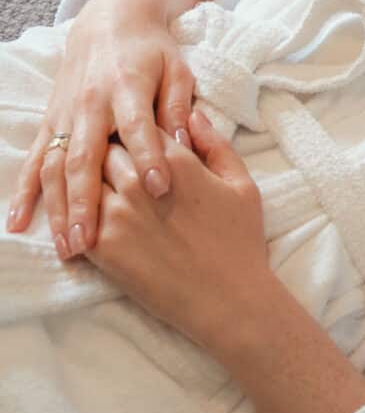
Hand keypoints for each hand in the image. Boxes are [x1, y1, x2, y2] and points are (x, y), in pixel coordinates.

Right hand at [8, 0, 207, 258]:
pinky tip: (18, 222)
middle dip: (86, 201)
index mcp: (128, 88)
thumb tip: (186, 143)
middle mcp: (91, 104)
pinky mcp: (50, 121)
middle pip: (85, 157)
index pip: (138, 127)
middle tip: (91, 241)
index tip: (161, 190)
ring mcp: (65, 115)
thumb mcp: (177, 69)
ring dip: (57, 207)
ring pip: (55, 166)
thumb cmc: (153, 51)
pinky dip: (25, 191)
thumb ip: (179, 106)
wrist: (111, 20)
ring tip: (66, 245)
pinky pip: (34, 160)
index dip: (150, 156)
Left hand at [86, 111, 272, 354]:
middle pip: (104, 147)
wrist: (227, 298)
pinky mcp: (101, 246)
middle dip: (108, 149)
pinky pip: (74, 217)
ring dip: (89, 180)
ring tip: (99, 188)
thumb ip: (215, 144)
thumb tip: (191, 115)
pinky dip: (77, 213)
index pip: (139, 126)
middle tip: (113, 160)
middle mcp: (139, 181)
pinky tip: (87, 218)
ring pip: (84, 180)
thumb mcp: (242, 184)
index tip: (137, 137)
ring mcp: (116, 214)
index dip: (136, 128)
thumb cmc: (240, 241)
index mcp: (177, 161)